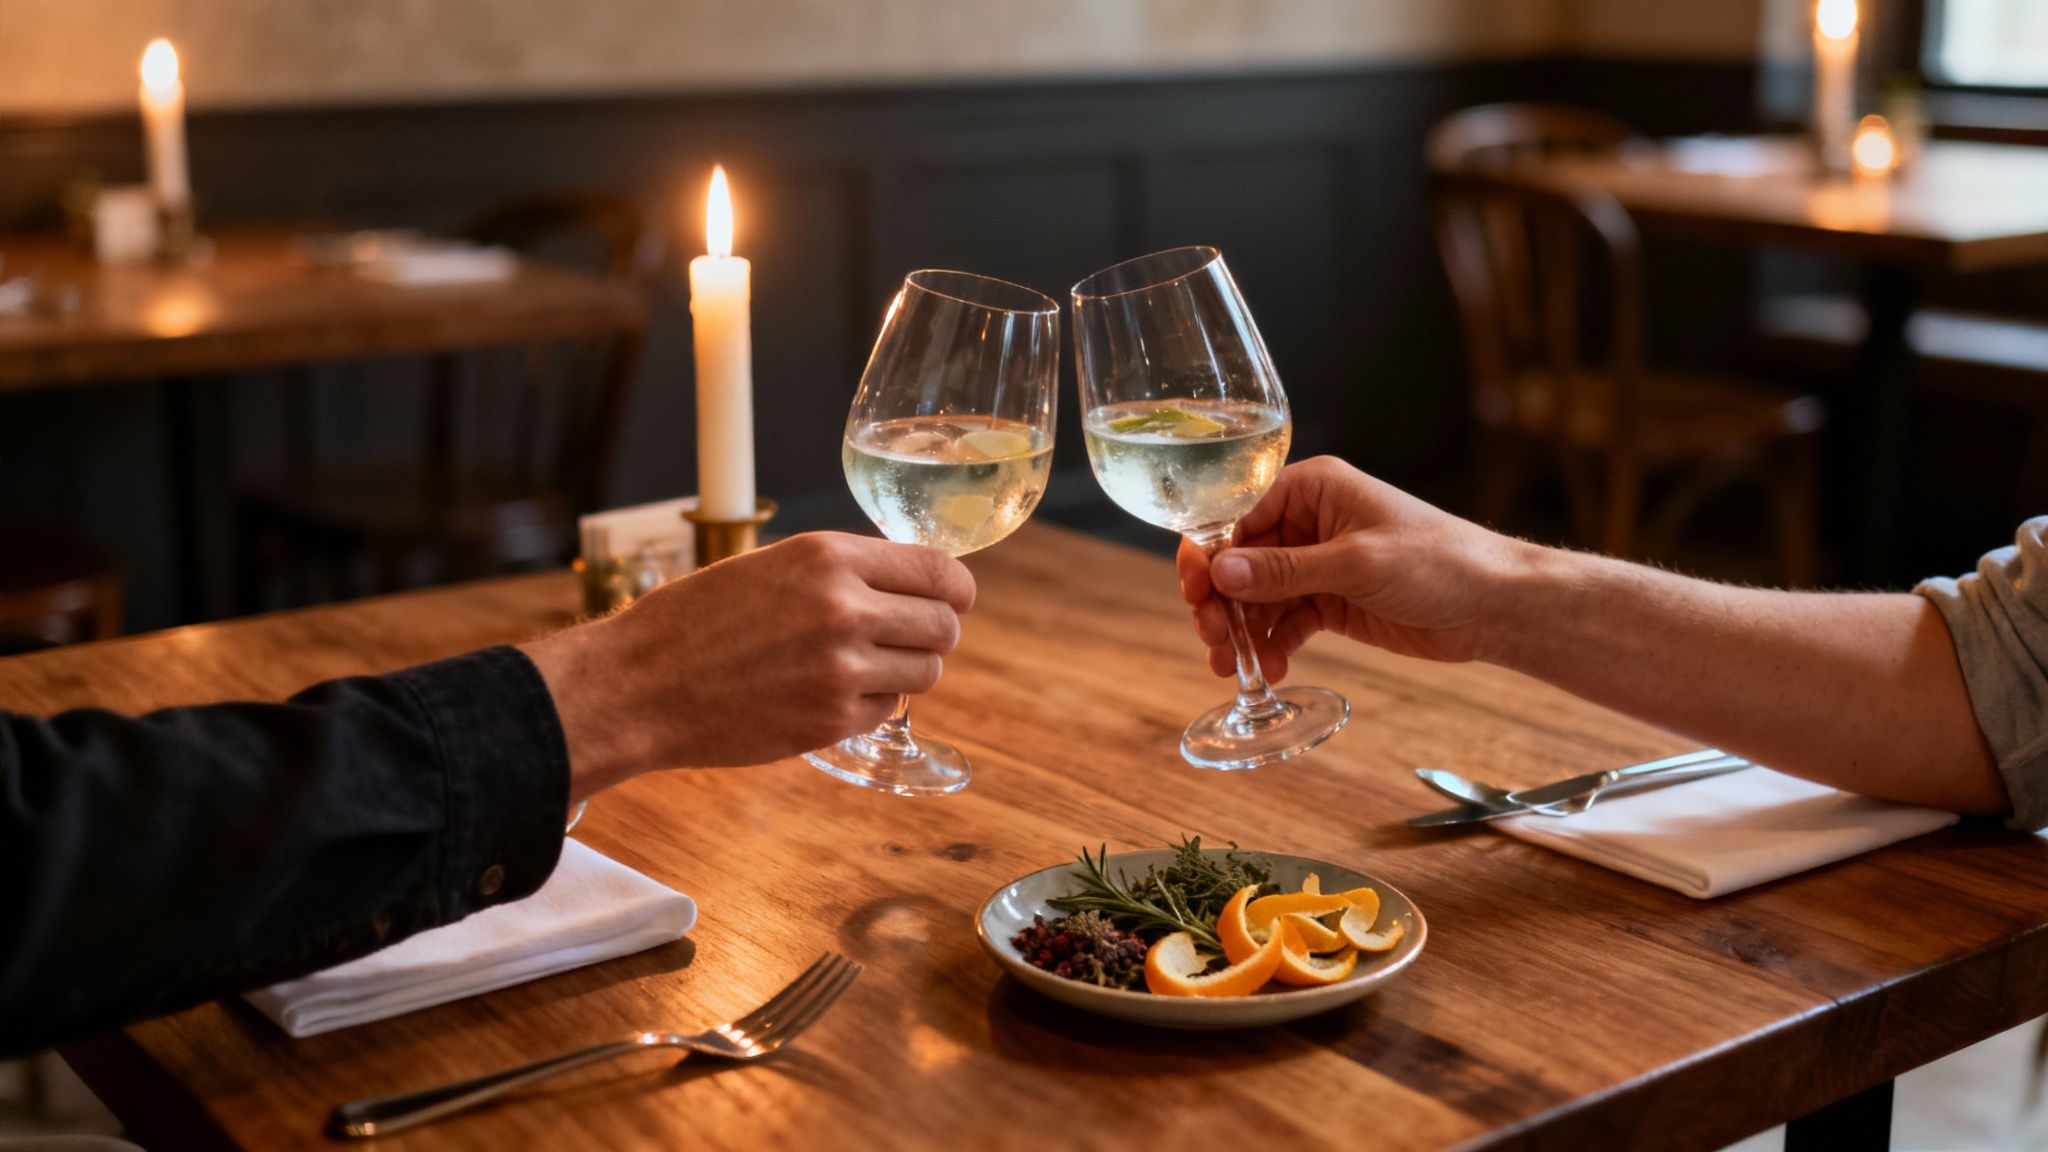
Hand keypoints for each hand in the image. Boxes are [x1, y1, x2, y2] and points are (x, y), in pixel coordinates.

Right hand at [523, 532, 975, 798]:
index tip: (954, 598)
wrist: (639, 686)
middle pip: (944, 624)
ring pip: (926, 672)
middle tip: (907, 638)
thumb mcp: (771, 566)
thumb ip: (841, 571)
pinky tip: (826, 694)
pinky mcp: (830, 721)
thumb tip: (908, 582)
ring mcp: (840, 668)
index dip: (955, 588)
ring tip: (863, 667)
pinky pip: (886, 709)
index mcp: (827, 557)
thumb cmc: (694, 621)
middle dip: (935, 632)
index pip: (937, 569)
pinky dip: (869, 704)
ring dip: (906, 670)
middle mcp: (843, 608)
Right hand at [1176, 456, 1528, 679]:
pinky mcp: (1330, 601)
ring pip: (1257, 595)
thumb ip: (1285, 570)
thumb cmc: (1440, 562)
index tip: (1196, 592)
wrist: (1495, 605)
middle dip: (1221, 599)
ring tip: (1233, 666)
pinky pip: (1284, 621)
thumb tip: (1222, 572)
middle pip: (1240, 558)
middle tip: (1213, 638)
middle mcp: (1309, 522)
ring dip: (1241, 629)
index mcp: (1313, 489)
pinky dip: (1272, 644)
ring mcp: (1318, 563)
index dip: (1209, 552)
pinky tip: (1269, 669)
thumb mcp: (1356, 564)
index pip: (1238, 513)